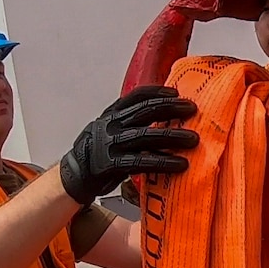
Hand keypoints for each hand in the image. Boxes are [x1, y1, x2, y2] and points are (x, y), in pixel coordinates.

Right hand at [60, 86, 198, 204]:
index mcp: (111, 115)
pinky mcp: (113, 165)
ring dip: (173, 136)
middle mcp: (111, 125)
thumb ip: (129, 123)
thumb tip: (161, 119)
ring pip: (147, 136)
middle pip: (145, 111)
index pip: (136, 96)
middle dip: (171, 108)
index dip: (157, 92)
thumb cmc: (98, 153)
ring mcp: (111, 144)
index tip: (176, 92)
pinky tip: (180, 164)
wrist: (74, 175)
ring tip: (193, 139)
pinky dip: (164, 162)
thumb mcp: (109, 131)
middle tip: (192, 109)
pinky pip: (143, 162)